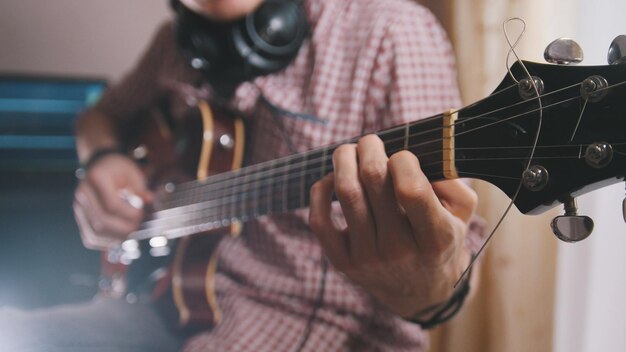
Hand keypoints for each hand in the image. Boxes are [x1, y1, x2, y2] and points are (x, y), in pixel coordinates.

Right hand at [73, 154, 152, 249]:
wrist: (100, 166)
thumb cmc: (118, 169)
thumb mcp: (133, 172)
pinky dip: (106, 242)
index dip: (129, 214)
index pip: (111, 206)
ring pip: (94, 234)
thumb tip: (150, 201)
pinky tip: (119, 236)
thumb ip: (141, 189)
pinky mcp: (80, 218)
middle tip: (137, 225)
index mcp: (96, 178)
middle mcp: (82, 194)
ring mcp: (79, 208)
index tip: (141, 213)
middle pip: (101, 223)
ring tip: (130, 231)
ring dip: (116, 238)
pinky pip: (90, 238)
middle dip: (124, 229)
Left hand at [309, 134, 476, 317]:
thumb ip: (452, 182)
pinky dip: (320, 191)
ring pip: (346, 192)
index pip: (411, 188)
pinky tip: (332, 180)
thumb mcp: (462, 214)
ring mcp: (368, 258)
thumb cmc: (440, 240)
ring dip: (344, 160)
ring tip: (350, 152)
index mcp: (435, 237)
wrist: (418, 292)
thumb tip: (420, 156)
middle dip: (369, 147)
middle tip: (370, 141)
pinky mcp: (343, 262)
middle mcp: (400, 251)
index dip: (403, 160)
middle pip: (373, 179)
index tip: (403, 158)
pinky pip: (319, 219)